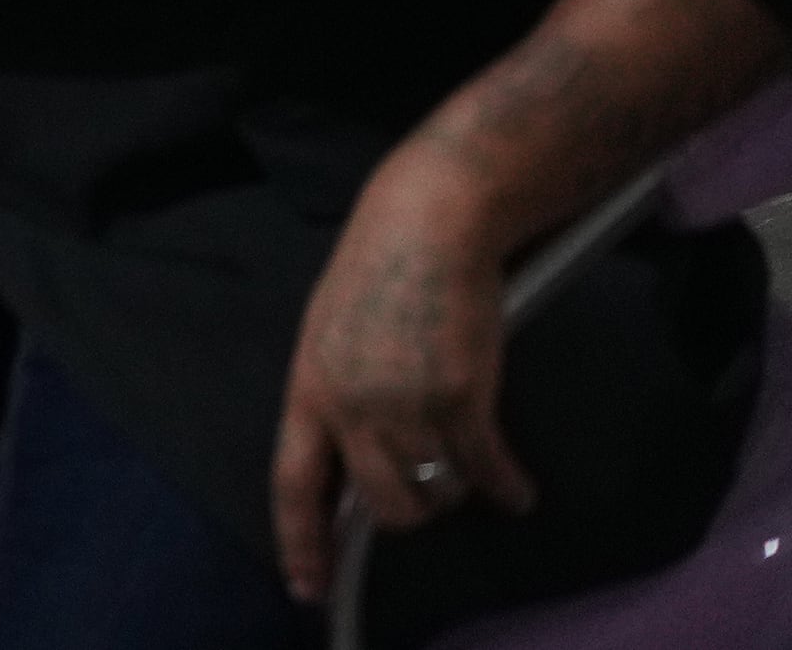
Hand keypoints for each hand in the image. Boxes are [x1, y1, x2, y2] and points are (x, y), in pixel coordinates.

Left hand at [270, 178, 532, 598]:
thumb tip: (354, 462)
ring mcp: (408, 404)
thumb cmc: (376, 271)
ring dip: (457, 488)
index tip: (308, 587)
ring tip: (470, 465)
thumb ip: (336, 399)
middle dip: (413, 509)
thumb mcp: (328, 335)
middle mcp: (352, 406)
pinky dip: (507, 486)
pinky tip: (518, 490)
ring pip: (438, 493)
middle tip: (432, 489)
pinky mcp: (464, 398)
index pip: (295, 483)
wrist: (426, 224)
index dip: (303, 542)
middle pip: (384, 506)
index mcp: (308, 389)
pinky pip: (487, 471)